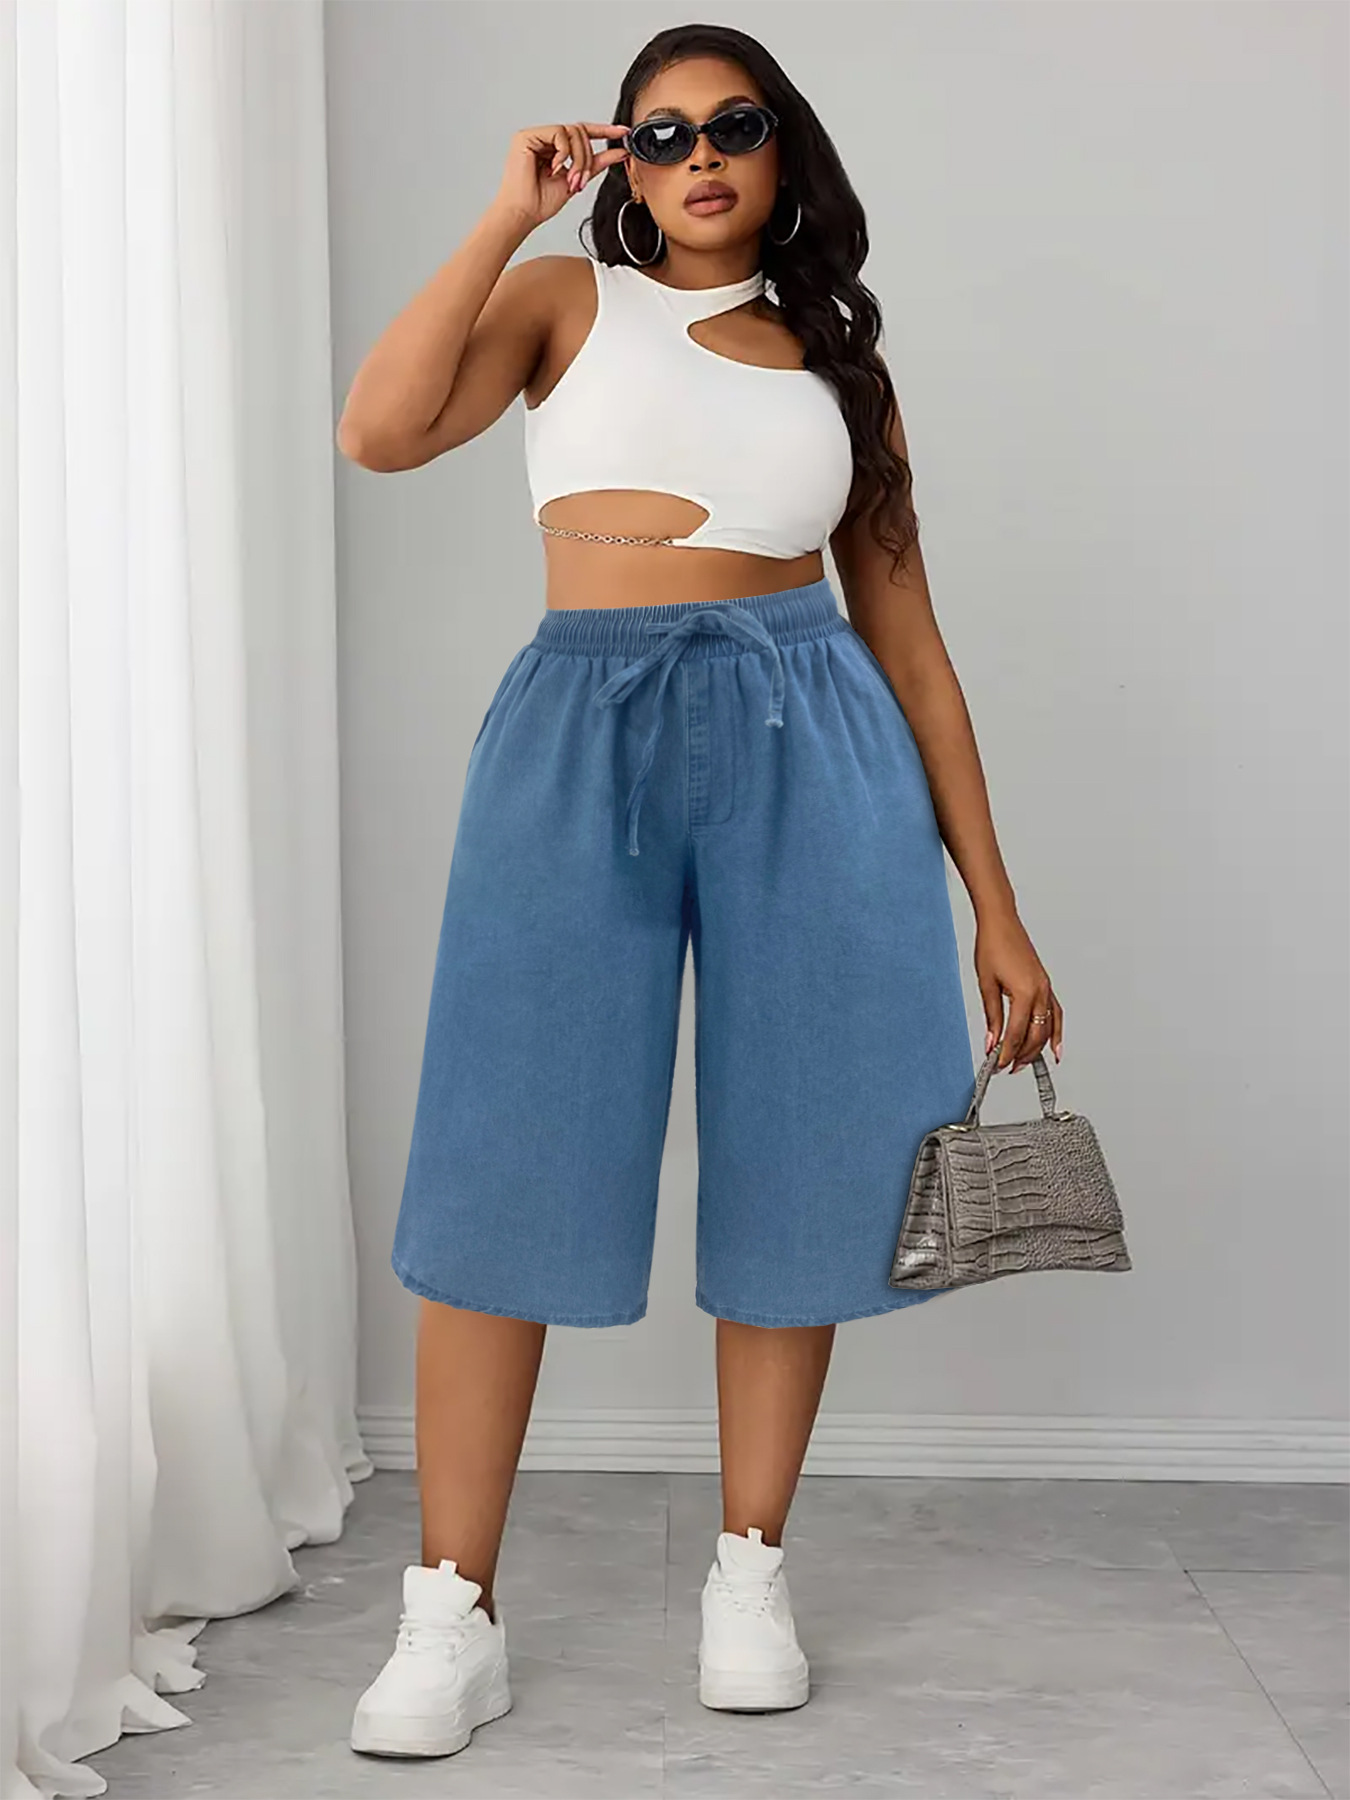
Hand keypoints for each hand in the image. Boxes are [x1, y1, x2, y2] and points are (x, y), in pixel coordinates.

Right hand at [493, 121, 629, 230]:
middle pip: (579, 132)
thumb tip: (620, 152)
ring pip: (571, 131)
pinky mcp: (527, 136)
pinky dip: (564, 153)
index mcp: (554, 148)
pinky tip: (555, 168)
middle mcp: (544, 139)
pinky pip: (558, 133)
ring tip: (570, 178)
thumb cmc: (541, 202)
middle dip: (586, 157)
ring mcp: (535, 136)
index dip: (603, 131)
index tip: (623, 132)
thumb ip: (596, 164)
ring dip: (578, 158)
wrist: (523, 214)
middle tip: (580, 180)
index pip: (581, 133)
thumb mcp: (577, 180)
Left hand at [973, 909, 1062, 1073]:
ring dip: (1037, 1048)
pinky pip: (1056, 1014)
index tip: (996, 1065)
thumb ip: (992, 1017)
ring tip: (1024, 1063)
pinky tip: (1054, 1048)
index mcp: (1025, 993)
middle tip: (1007, 1068)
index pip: (1016, 1034)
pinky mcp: (1046, 985)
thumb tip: (991, 1043)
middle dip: (1022, 1055)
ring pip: (1048, 1028)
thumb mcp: (986, 985)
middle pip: (1035, 1035)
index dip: (1006, 1053)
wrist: (1001, 922)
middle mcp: (1041, 992)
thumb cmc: (992, 946)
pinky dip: (1056, 1032)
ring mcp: (1046, 988)